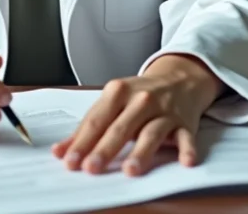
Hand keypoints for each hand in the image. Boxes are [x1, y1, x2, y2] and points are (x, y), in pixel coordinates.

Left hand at [52, 55, 223, 176]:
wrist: (179, 78)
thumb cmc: (139, 95)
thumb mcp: (111, 102)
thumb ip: (87, 127)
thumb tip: (60, 151)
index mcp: (118, 92)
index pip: (97, 120)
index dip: (82, 141)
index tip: (70, 160)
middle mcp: (141, 100)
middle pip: (121, 127)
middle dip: (105, 148)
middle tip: (92, 167)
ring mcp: (164, 111)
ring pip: (151, 132)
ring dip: (141, 152)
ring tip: (130, 169)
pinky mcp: (184, 123)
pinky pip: (186, 136)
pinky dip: (187, 149)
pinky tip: (185, 161)